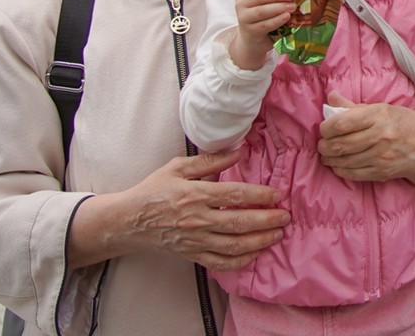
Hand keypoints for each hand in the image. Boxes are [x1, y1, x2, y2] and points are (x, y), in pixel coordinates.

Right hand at [96, 150, 287, 271]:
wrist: (128, 221)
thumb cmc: (154, 190)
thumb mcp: (178, 167)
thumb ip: (210, 159)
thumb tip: (239, 151)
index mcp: (195, 194)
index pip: (234, 196)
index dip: (259, 196)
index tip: (277, 195)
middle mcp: (197, 219)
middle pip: (239, 223)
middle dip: (267, 220)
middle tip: (286, 216)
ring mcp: (195, 240)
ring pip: (233, 245)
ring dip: (259, 241)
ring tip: (277, 234)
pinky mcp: (192, 255)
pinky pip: (219, 263)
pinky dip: (239, 262)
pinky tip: (254, 254)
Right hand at [231, 0, 295, 70]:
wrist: (252, 37)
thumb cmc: (263, 14)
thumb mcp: (267, 1)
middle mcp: (243, 3)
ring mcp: (244, 18)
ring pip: (261, 11)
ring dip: (279, 7)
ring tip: (293, 6)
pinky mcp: (250, 31)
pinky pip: (265, 24)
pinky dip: (277, 20)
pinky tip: (287, 17)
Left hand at [317, 93, 414, 182]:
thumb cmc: (404, 123)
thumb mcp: (382, 109)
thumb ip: (353, 106)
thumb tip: (330, 97)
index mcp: (379, 115)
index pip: (342, 123)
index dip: (326, 128)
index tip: (323, 129)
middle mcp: (380, 135)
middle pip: (340, 144)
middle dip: (324, 146)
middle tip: (321, 144)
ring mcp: (382, 155)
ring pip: (344, 160)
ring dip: (329, 159)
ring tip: (326, 155)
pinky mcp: (383, 171)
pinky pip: (353, 174)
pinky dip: (340, 170)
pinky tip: (338, 166)